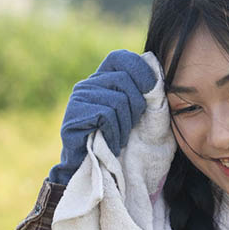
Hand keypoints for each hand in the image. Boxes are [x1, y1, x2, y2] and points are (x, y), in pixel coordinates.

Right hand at [49, 49, 157, 184]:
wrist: (94, 171)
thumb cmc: (120, 141)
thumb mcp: (137, 114)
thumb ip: (145, 92)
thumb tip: (154, 65)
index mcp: (103, 79)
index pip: (121, 58)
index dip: (140, 71)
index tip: (151, 91)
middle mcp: (88, 84)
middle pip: (124, 80)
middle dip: (136, 107)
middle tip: (130, 126)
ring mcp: (78, 99)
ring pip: (117, 100)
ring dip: (125, 125)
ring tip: (119, 137)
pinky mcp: (73, 116)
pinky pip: (105, 116)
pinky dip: (114, 133)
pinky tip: (111, 143)